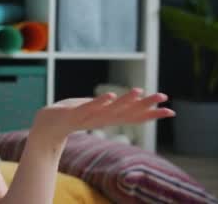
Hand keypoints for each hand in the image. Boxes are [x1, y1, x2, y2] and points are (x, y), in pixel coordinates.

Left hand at [32, 88, 174, 143]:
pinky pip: (89, 107)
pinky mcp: (74, 114)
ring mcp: (88, 117)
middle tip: (164, 97)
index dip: (151, 113)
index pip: (133, 116)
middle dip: (145, 105)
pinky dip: (100, 101)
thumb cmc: (71, 115)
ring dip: (125, 101)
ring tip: (139, 91)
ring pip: (110, 109)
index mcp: (107, 118)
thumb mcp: (93, 109)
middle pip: (127, 112)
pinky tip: (110, 95)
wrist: (47, 126)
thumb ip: (108, 106)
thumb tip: (122, 99)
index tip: (170, 110)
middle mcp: (101, 119)